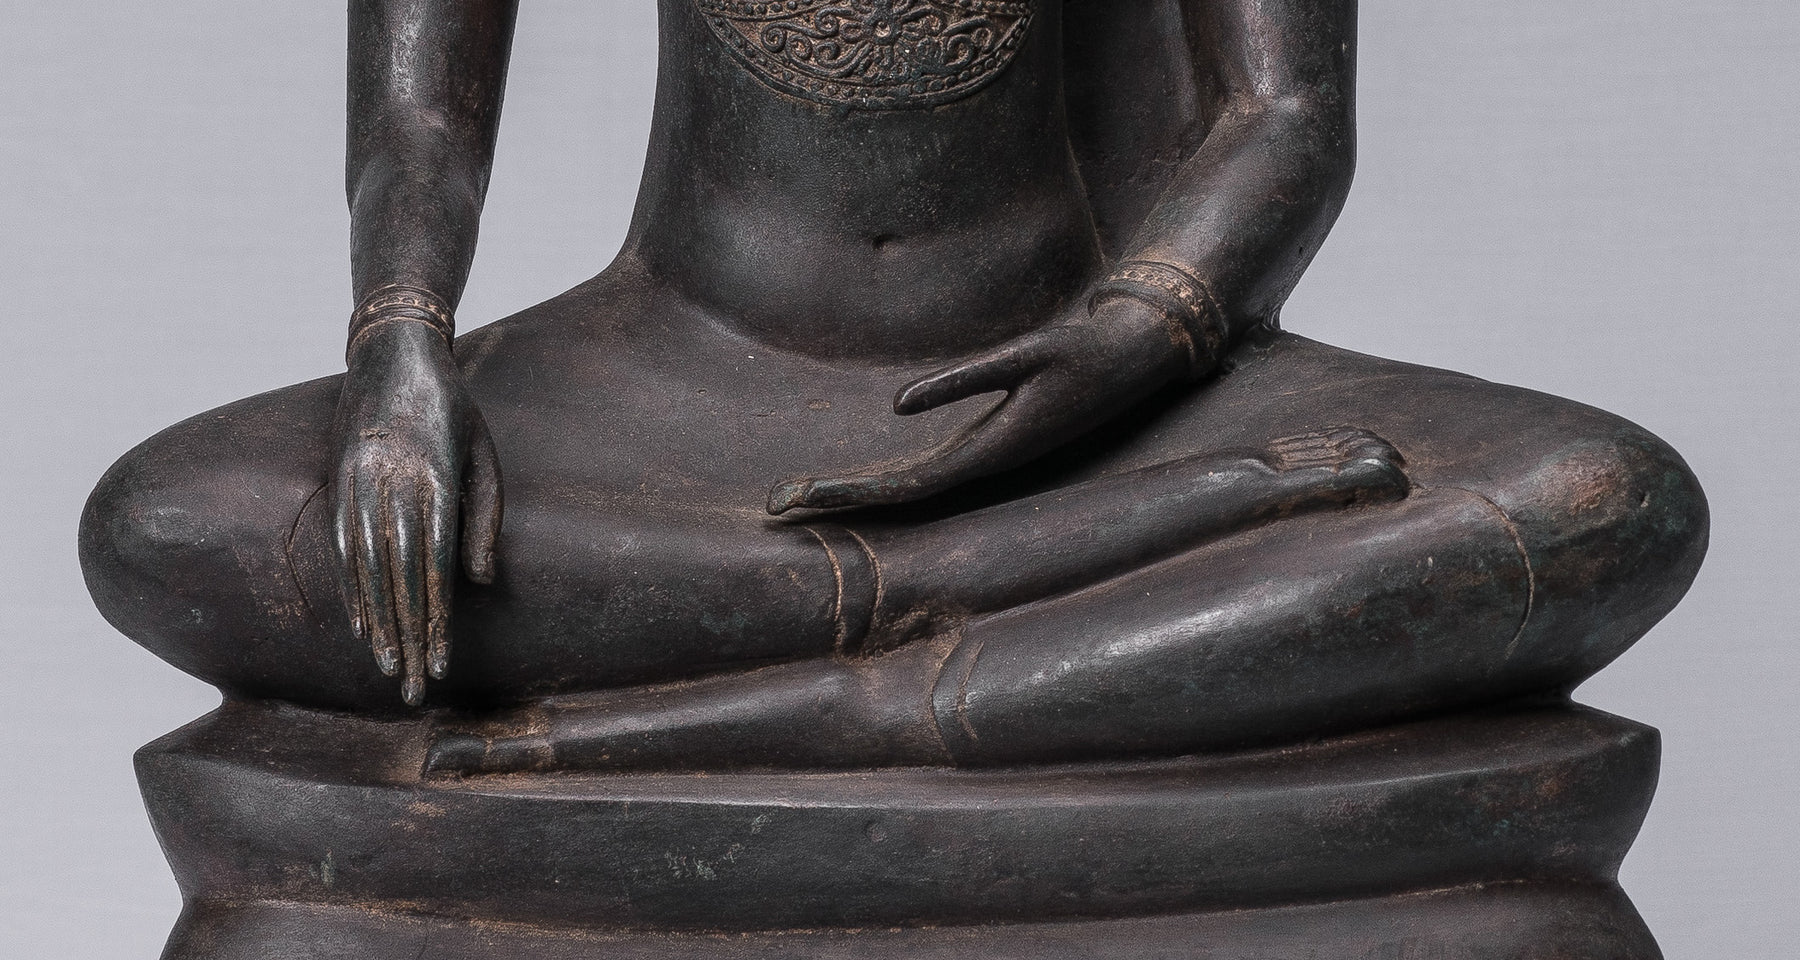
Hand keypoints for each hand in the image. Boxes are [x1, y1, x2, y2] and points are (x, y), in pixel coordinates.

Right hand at [332, 321, 501, 704]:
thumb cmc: (454, 410)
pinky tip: (362, 626)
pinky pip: (344, 552)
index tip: (443, 663)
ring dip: (379, 626)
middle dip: (409, 639)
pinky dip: (353, 593)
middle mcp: (391, 491)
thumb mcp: (484, 456)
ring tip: (391, 669)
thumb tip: (480, 584)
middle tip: (417, 690)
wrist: (393, 355)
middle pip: (400, 582)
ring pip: (367, 574)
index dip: (437, 621)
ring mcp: (358, 489)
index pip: (435, 571)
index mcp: (433, 485)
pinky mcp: (338, 486)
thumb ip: (485, 519)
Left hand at [767, 296, 1194, 512]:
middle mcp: (984, 466)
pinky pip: (924, 475)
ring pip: (909, 491)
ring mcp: (984, 461)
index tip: (805, 496)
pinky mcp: (986, 448)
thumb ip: (962, 379)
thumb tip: (897, 404)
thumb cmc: (1083, 350)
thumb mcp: (1025, 354)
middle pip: (897, 498)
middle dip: (837, 502)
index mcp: (992, 453)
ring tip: (796, 497)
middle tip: (774, 505)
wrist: (1133, 358)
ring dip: (855, 497)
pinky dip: (882, 482)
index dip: (853, 494)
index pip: (907, 486)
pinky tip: (852, 486)